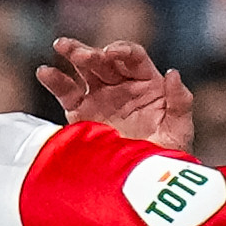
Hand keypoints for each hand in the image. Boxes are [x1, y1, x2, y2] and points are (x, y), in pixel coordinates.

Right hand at [37, 37, 194, 151]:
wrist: (142, 181)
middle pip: (105, 60)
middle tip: (82, 53)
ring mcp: (100, 97)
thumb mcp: (179, 129)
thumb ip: (180, 100)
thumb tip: (173, 73)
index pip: (133, 57)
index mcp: (146, 82)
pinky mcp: (81, 114)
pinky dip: (55, 81)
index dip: (123, 51)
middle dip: (93, 53)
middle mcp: (121, 85)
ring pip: (84, 70)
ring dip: (74, 54)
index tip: (112, 53)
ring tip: (61, 45)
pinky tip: (44, 72)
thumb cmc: (166, 154)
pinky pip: (67, 93)